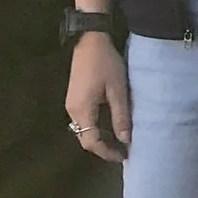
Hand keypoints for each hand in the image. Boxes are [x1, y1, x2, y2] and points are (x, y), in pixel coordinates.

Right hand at [66, 33, 130, 163]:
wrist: (90, 40)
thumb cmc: (106, 64)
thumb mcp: (118, 90)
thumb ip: (121, 116)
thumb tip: (125, 140)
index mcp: (82, 110)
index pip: (91, 142)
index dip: (107, 152)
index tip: (124, 156)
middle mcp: (72, 110)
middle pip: (85, 139)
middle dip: (103, 148)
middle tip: (123, 152)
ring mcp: (71, 104)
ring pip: (83, 130)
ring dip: (100, 139)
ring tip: (119, 142)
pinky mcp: (75, 98)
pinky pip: (84, 120)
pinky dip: (96, 128)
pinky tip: (110, 126)